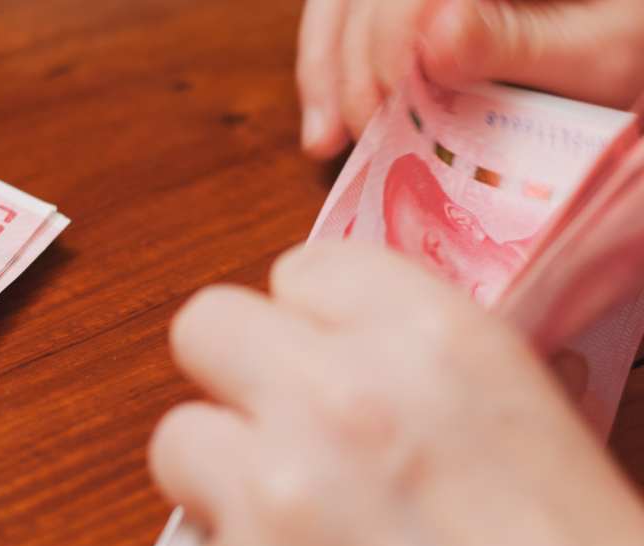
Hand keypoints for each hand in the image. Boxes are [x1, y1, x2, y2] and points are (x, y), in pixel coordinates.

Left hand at [150, 243, 643, 545]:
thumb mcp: (513, 405)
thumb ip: (411, 350)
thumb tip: (337, 336)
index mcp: (425, 339)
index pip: (304, 269)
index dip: (313, 311)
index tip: (324, 343)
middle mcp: (336, 400)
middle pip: (209, 323)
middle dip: (238, 363)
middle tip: (274, 405)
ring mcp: (274, 496)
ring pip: (181, 433)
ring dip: (223, 464)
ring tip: (281, 502)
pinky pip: (204, 539)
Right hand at [298, 0, 643, 158]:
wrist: (629, 31)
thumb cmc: (634, 39)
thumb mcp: (600, 50)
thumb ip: (520, 42)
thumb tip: (430, 39)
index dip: (387, 34)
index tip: (386, 109)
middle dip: (349, 62)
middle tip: (360, 136)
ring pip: (341, 1)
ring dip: (324, 70)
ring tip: (325, 141)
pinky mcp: (417, 3)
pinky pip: (347, 15)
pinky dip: (329, 68)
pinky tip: (328, 123)